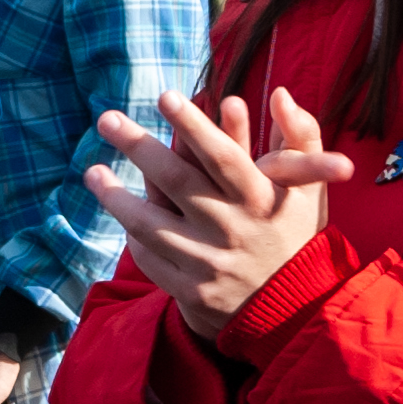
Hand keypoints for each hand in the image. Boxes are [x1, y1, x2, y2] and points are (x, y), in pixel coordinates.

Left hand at [87, 88, 350, 342]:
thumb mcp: (310, 185)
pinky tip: (120, 214)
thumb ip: (300, 135)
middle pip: (176, 181)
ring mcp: (209, 263)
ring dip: (116, 197)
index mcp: (261, 198)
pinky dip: (134, 236)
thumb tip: (279, 93)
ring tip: (93, 172)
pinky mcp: (192, 292)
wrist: (295, 310)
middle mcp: (233, 229)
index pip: (223, 156)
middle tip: (106, 118)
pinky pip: (151, 258)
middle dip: (138, 146)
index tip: (166, 96)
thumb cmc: (296, 233)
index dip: (194, 125)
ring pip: (150, 225)